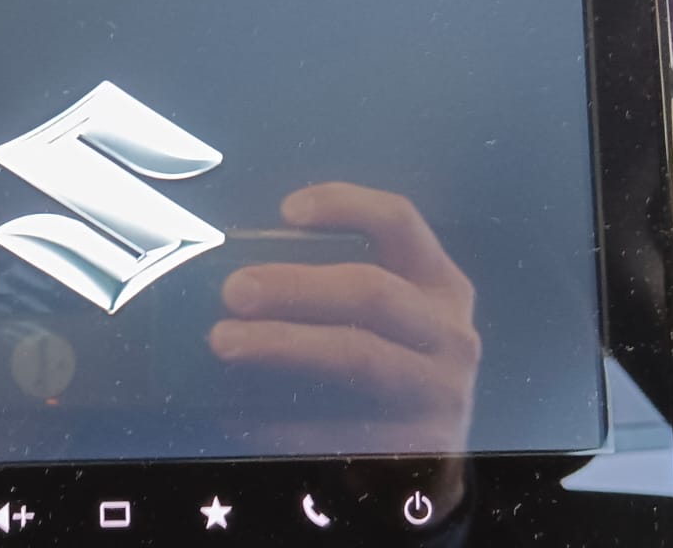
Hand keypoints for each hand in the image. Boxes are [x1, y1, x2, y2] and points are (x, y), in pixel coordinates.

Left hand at [210, 183, 479, 501]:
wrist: (422, 467)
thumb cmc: (380, 376)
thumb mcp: (376, 324)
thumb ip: (324, 293)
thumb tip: (235, 279)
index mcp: (436, 285)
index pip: (399, 222)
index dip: (346, 205)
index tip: (287, 211)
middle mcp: (449, 332)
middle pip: (371, 290)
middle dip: (295, 285)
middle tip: (233, 291)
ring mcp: (442, 392)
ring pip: (357, 356)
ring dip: (282, 345)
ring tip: (223, 342)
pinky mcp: (423, 448)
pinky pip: (342, 430)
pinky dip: (284, 422)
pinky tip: (241, 417)